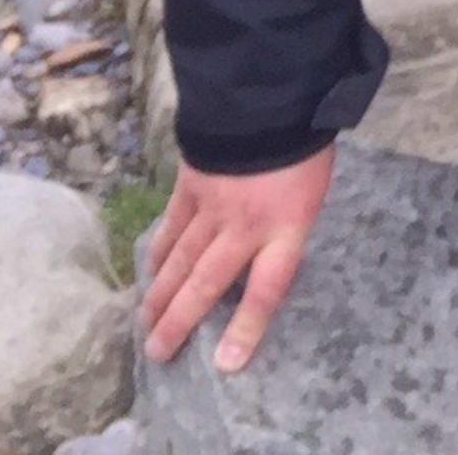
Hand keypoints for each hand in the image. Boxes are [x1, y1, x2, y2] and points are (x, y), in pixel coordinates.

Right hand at [140, 144, 334, 371]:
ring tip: (146, 324)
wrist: (275, 94)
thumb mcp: (311, 196)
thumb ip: (285, 232)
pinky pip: (172, 227)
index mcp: (287, 227)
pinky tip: (150, 272)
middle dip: (181, 323)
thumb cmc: (304, 149)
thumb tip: (256, 264)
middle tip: (158, 353)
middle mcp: (246, 224)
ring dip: (160, 295)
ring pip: (181, 260)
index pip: (266, 289)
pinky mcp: (191, 185)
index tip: (227, 363)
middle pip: (207, 283)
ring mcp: (213, 205)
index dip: (246, 327)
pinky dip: (159, 252)